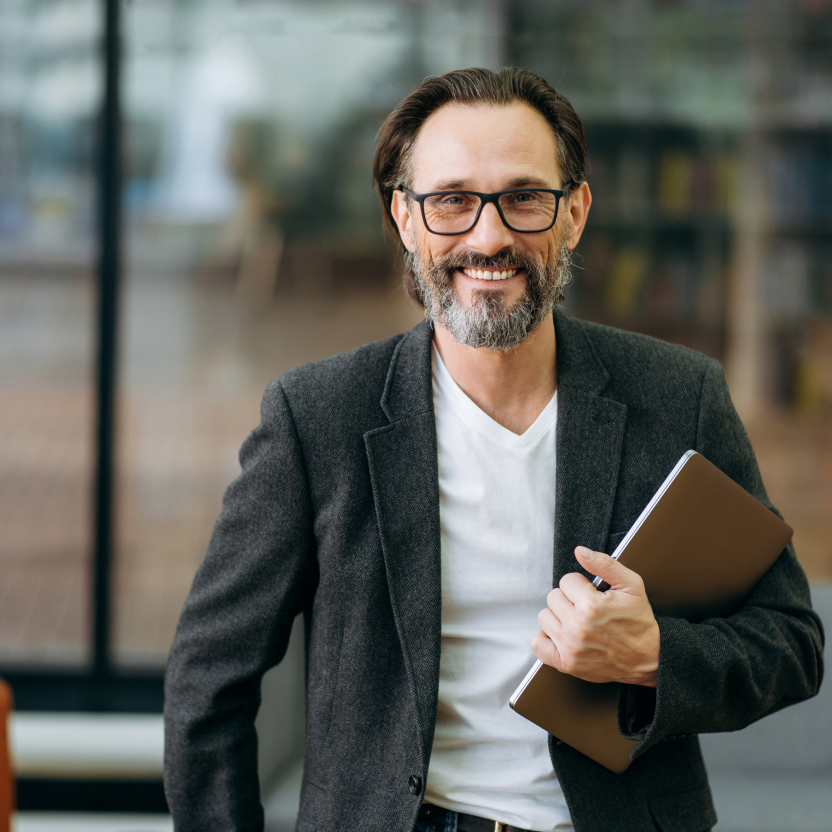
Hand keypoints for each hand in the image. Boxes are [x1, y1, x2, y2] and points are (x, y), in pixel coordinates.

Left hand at [531, 546, 659, 686]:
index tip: (593, 595)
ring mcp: (570, 647)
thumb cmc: (639, 622)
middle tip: (586, 609)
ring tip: (577, 621)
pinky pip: (538, 644)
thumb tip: (580, 551)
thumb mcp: (632, 586)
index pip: (566, 580)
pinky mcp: (566, 663)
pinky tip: (562, 635)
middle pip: (553, 597)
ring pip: (544, 617)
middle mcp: (578, 627)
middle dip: (569, 599)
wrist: (648, 660)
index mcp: (592, 606)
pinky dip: (546, 639)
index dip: (581, 585)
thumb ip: (605, 564)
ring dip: (558, 617)